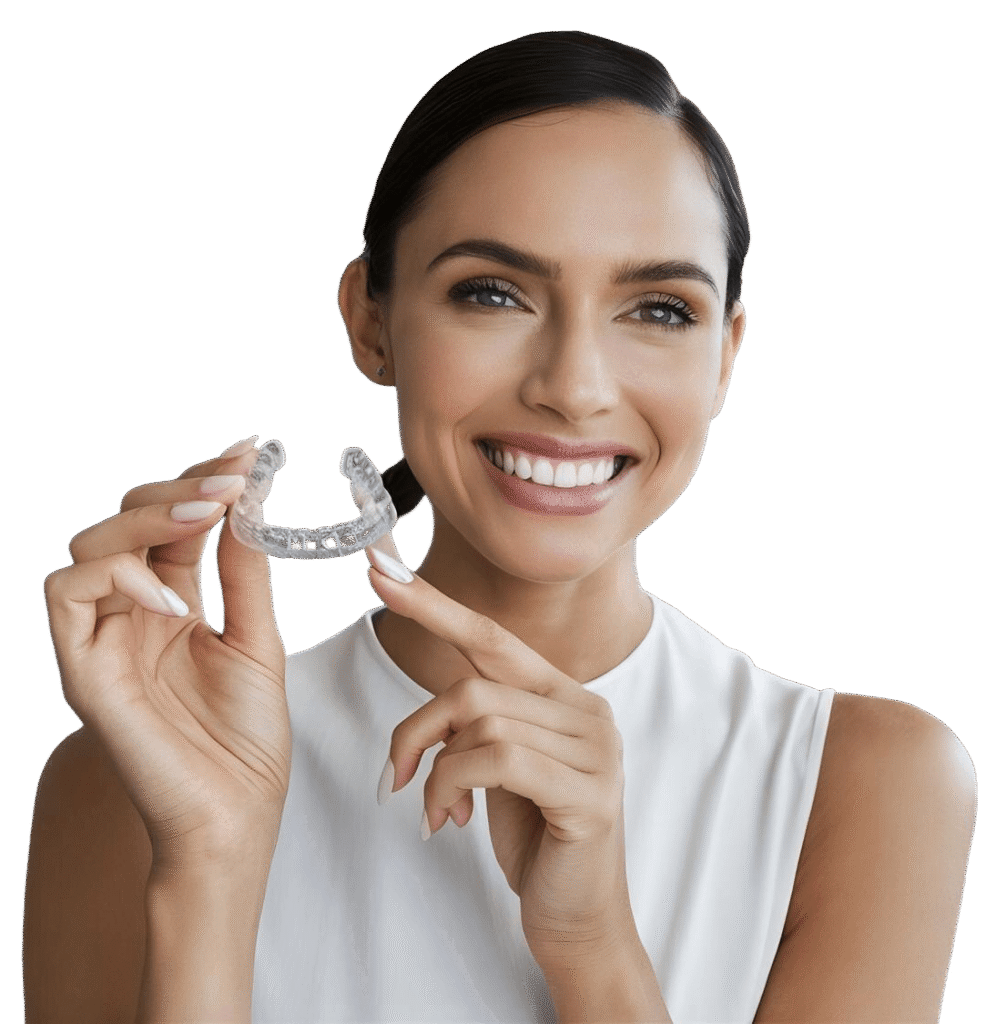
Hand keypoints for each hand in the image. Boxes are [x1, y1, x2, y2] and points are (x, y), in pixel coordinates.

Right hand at [44, 438, 289, 872]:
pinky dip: (117, 576)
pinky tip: (172, 594)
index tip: (249, 454)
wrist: (236, 816)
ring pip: (89, 545)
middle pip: (125, 522)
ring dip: (148, 516)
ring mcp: (101, 641)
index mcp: (169, 607)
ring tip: (209, 514)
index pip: (172, 526)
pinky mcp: (81, 671)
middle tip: (235, 476)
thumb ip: (243, 574)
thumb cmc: (245, 741)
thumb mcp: (257, 640)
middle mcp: (129, 616)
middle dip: (179, 488)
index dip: (202, 483)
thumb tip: (250, 505)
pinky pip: (66, 597)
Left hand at [366, 546, 635, 959]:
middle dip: (417, 729)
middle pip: (475, 685)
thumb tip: (427, 712)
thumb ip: (477, 723)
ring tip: (433, 809)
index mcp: (563, 695)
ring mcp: (595, 749)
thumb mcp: (497, 768)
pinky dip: (451, 786)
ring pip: (480, 721)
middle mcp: (587, 710)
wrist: (577, 919)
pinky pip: (495, 760)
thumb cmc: (532, 836)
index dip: (434, 604)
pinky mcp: (589, 792)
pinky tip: (448, 821)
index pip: (492, 638)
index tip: (381, 569)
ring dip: (434, 769)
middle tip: (394, 776)